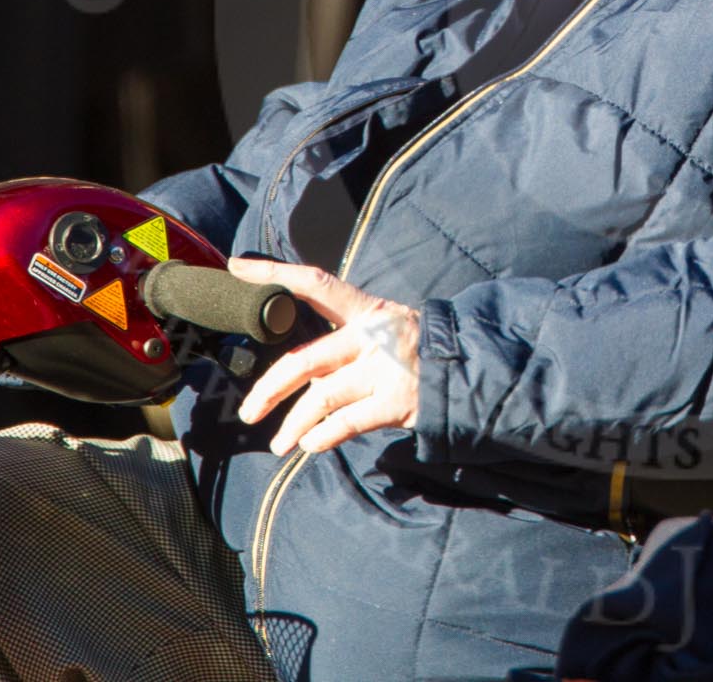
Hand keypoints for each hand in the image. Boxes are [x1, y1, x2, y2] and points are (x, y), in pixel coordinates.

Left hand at [228, 258, 420, 455]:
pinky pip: (344, 423)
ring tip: (279, 444)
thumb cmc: (420, 349)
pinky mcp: (395, 402)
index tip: (238, 268)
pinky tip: (310, 444)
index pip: (314, 284)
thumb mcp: (388, 325)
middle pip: (303, 359)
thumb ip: (348, 339)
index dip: (275, 274)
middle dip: (268, 389)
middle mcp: (372, 337)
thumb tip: (302, 371)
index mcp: (368, 310)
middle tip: (249, 410)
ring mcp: (384, 370)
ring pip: (320, 398)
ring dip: (292, 425)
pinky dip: (321, 437)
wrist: (474, 367)